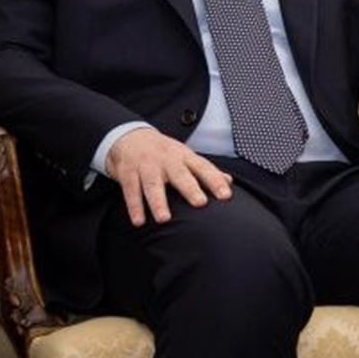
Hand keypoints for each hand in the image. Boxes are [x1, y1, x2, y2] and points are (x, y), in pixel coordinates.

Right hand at [105, 128, 233, 225]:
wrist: (130, 136)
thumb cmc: (165, 152)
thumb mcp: (186, 156)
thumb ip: (206, 170)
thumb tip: (229, 181)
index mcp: (185, 156)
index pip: (204, 168)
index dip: (215, 181)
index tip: (226, 196)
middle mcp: (167, 160)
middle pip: (180, 175)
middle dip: (190, 189)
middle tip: (200, 203)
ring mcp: (147, 166)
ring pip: (153, 185)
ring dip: (158, 202)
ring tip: (164, 219)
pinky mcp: (128, 173)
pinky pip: (131, 190)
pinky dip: (134, 206)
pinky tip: (139, 221)